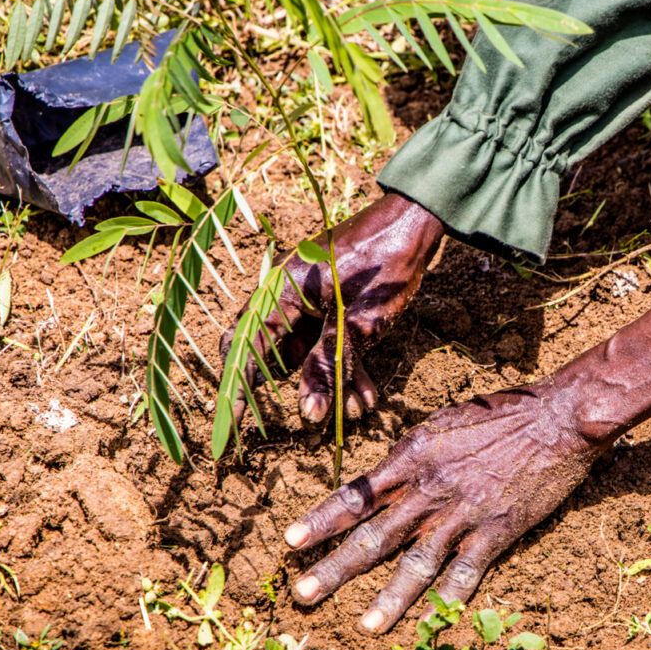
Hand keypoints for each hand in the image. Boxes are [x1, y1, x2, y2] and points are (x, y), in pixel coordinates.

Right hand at [222, 193, 444, 423]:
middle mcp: (288, 296)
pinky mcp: (336, 304)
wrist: (416, 225)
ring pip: (310, 353)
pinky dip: (346, 367)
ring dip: (332, 384)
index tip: (233, 425)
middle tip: (314, 422)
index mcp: (280, 293)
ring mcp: (313, 300)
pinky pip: (330, 342)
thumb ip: (327, 368)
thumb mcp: (355, 326)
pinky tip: (368, 394)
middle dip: (300, 391)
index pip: (245, 348)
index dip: (238, 388)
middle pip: (278, 355)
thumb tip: (307, 415)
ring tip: (358, 410)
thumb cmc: (382, 268)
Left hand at [284, 381, 603, 631]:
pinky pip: (466, 572)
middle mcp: (429, 488)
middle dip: (334, 567)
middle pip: (373, 535)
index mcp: (412, 456)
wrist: (558, 419)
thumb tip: (387, 473)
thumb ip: (415, 453)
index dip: (321, 519)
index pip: (356, 493)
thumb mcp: (445, 421)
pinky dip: (447, 599)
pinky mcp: (496, 531)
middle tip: (301, 595)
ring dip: (387, 598)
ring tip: (363, 627)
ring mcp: (462, 513)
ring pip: (415, 563)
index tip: (290, 540)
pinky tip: (431, 623)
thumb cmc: (503, 412)